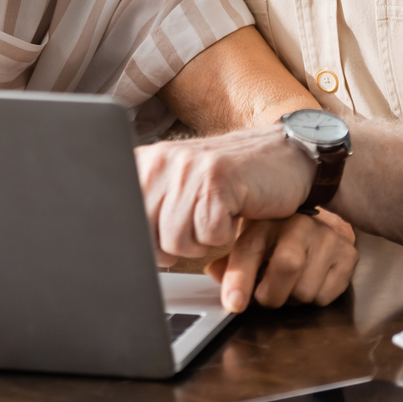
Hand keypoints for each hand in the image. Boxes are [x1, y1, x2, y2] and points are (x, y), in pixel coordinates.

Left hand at [136, 126, 316, 262]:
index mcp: (144, 163)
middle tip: (196, 226)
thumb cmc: (228, 181)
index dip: (141, 242)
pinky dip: (225, 236)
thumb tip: (121, 247)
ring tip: (214, 217)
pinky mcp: (217, 179)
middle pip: (147, 237)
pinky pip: (209, 236)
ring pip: (176, 240)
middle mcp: (160, 161)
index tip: (159, 239)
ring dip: (201, 241)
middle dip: (173, 247)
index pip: (119, 220)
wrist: (283, 154)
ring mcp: (188, 168)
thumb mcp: (178, 187)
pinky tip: (232, 212)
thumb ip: (146, 208)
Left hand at [207, 210, 356, 310]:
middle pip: (286, 267)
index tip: (234, 305)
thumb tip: (214, 274)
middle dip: (271, 294)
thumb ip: (231, 262)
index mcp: (267, 220)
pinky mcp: (348, 255)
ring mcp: (327, 238)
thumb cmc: (277, 238)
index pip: (250, 250)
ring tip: (290, 285)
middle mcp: (299, 224)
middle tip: (266, 296)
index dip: (240, 280)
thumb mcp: (250, 242)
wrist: (318, 223)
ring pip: (306, 289)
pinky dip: (314, 299)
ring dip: (293, 299)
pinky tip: (310, 282)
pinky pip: (326, 296)